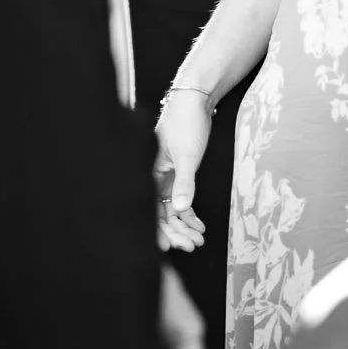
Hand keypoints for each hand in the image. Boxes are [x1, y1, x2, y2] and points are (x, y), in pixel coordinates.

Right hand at [156, 87, 212, 251]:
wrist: (195, 100)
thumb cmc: (187, 123)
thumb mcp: (187, 155)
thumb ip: (184, 183)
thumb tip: (180, 210)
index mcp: (147, 172)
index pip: (149, 208)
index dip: (158, 230)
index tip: (169, 248)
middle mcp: (152, 176)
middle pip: (160, 212)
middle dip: (175, 232)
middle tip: (193, 246)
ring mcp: (164, 176)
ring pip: (171, 209)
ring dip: (184, 225)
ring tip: (199, 240)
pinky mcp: (176, 173)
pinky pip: (180, 199)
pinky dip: (189, 213)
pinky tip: (200, 226)